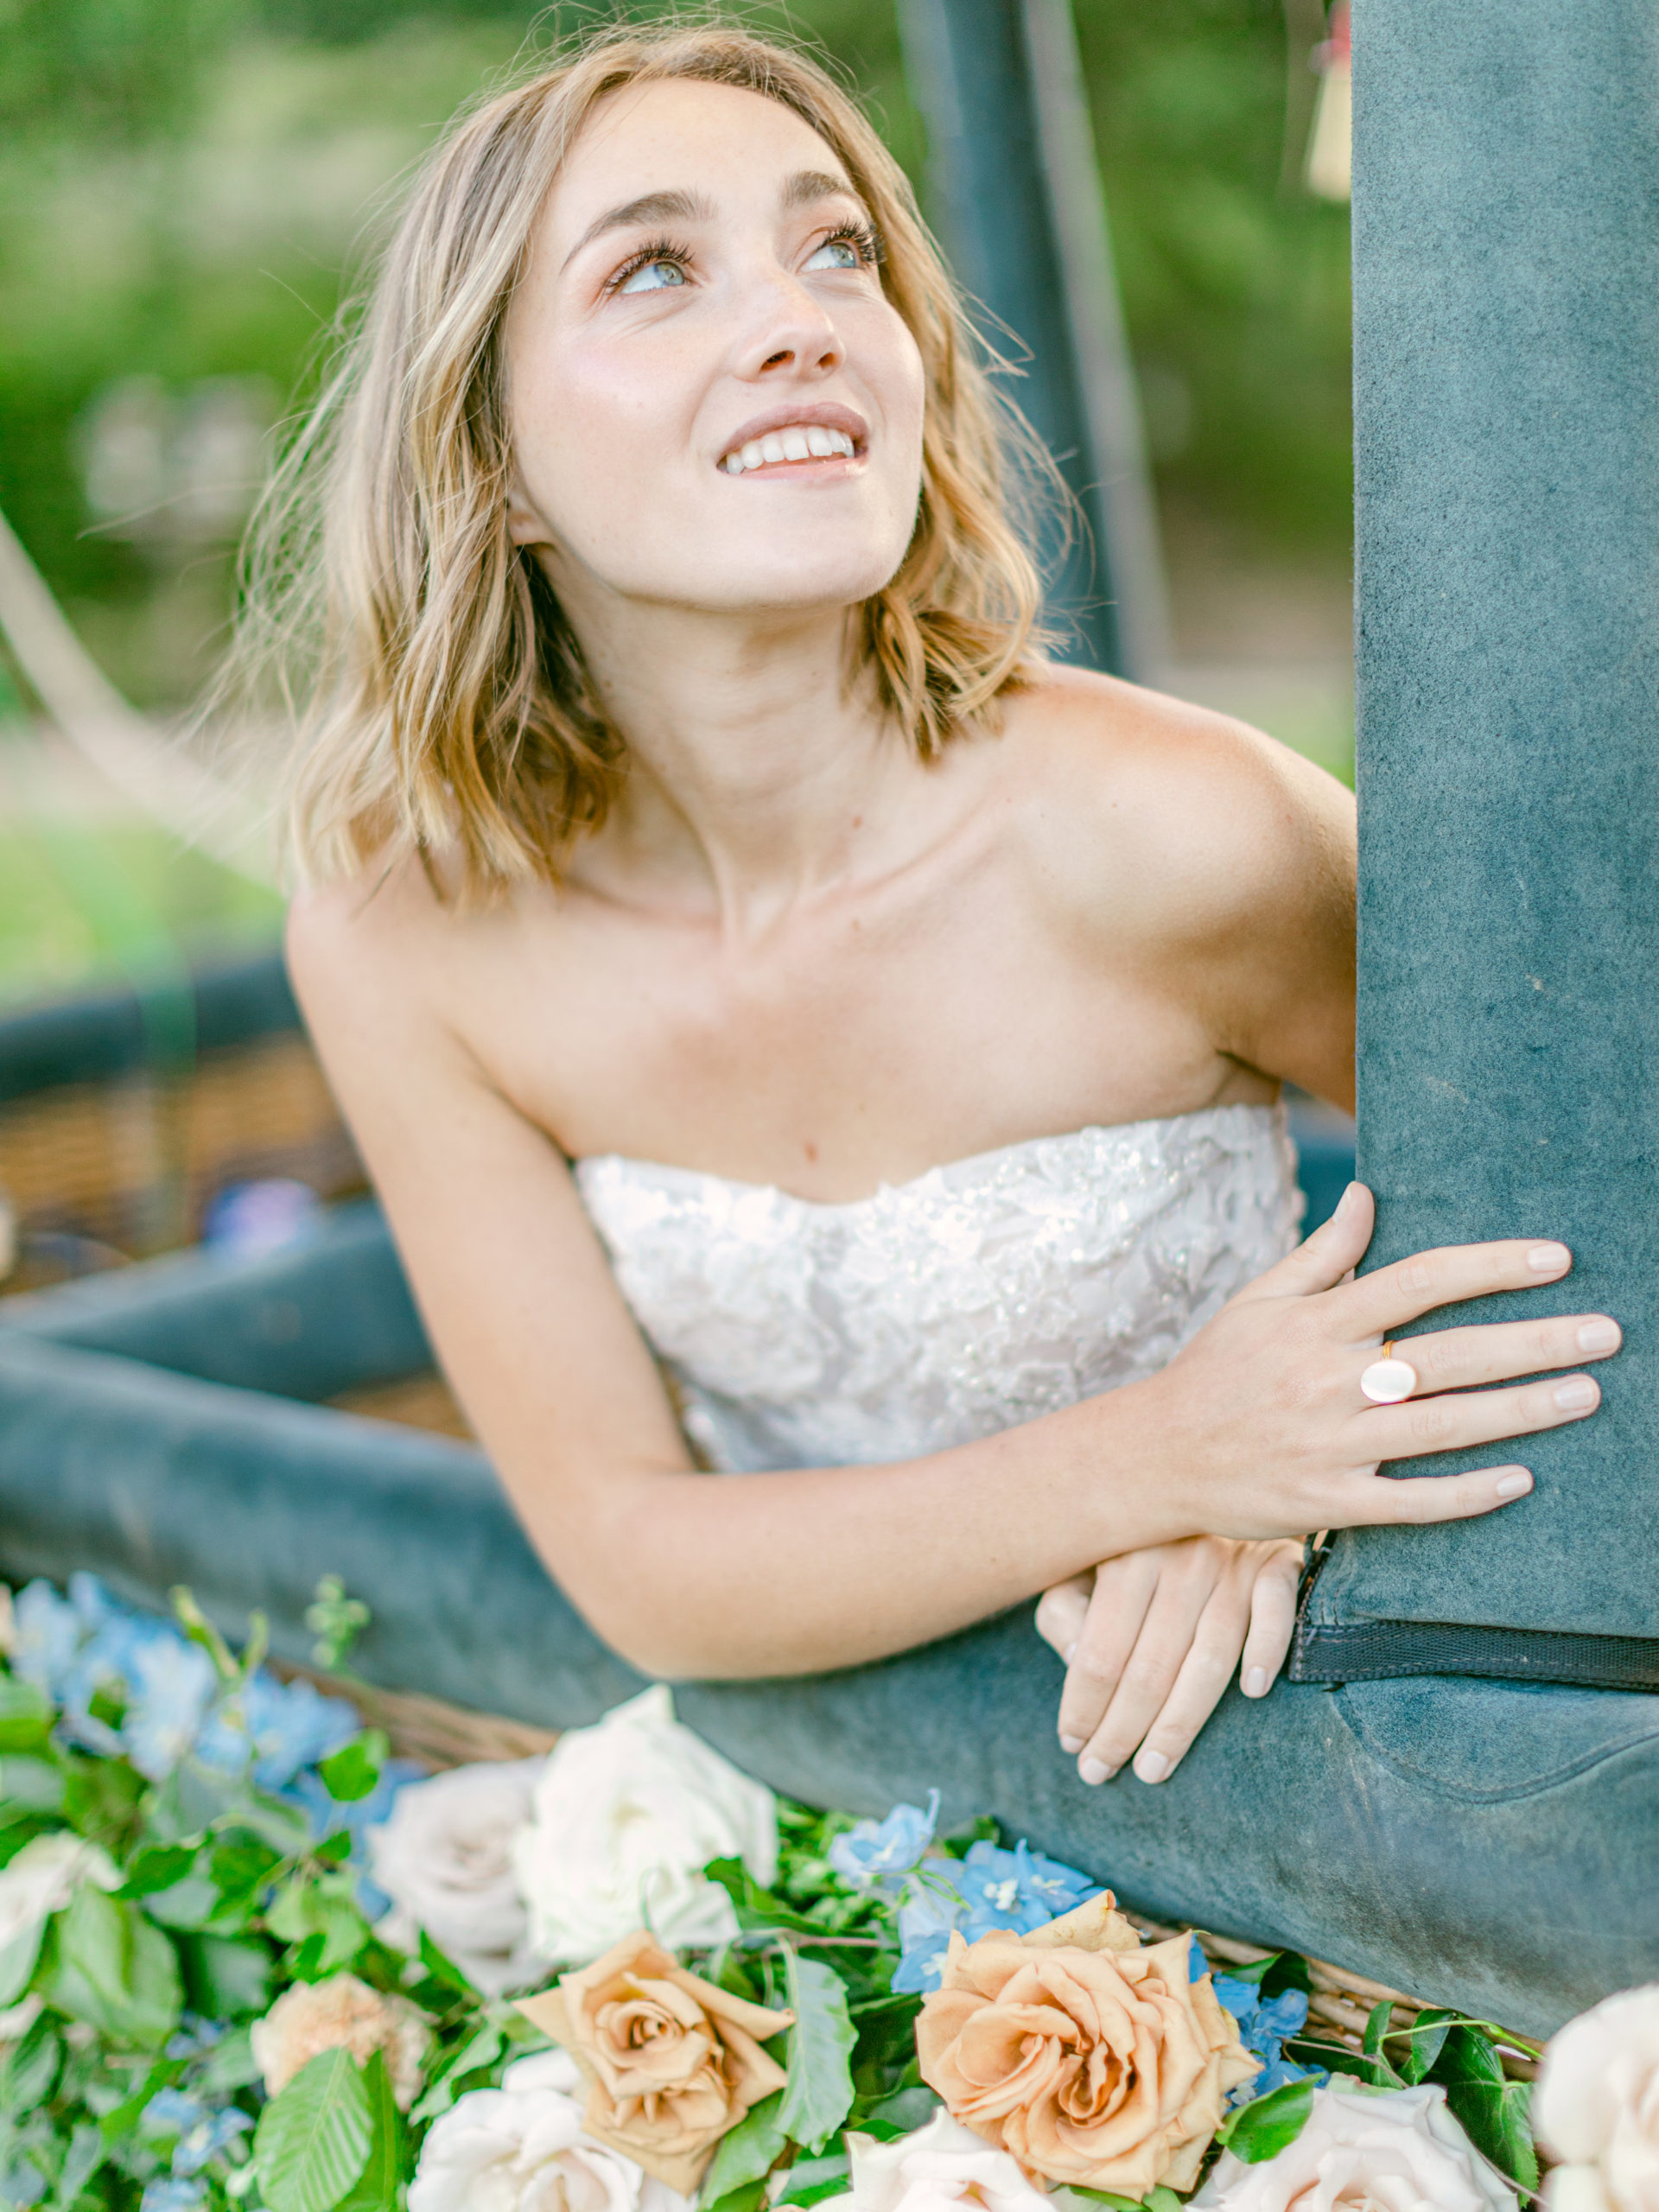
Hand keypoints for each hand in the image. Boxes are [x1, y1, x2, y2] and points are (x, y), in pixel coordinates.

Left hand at [1035, 1537, 1302, 1786]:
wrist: (1210, 1478)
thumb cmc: (1135, 1539)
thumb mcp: (1083, 1563)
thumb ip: (1066, 1611)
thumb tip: (1081, 1663)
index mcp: (1124, 1555)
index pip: (1101, 1652)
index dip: (1083, 1706)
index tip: (1072, 1745)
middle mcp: (1178, 1558)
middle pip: (1150, 1667)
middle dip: (1123, 1730)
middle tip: (1101, 1774)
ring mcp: (1231, 1560)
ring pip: (1209, 1656)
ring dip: (1182, 1721)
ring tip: (1154, 1768)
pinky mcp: (1276, 1561)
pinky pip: (1276, 1611)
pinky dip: (1267, 1649)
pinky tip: (1252, 1692)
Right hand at [1115, 1183, 1620, 1543]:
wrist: (1155, 1456)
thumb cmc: (1215, 1371)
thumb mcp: (1258, 1299)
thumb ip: (1322, 1251)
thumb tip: (1368, 1194)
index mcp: (1318, 1322)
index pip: (1419, 1281)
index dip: (1491, 1267)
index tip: (1556, 1258)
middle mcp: (1329, 1378)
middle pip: (1449, 1354)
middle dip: (1533, 1341)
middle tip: (1606, 1333)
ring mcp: (1330, 1444)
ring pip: (1441, 1426)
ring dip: (1520, 1410)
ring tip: (1585, 1395)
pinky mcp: (1327, 1501)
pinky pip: (1409, 1500)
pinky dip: (1465, 1493)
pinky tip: (1521, 1481)